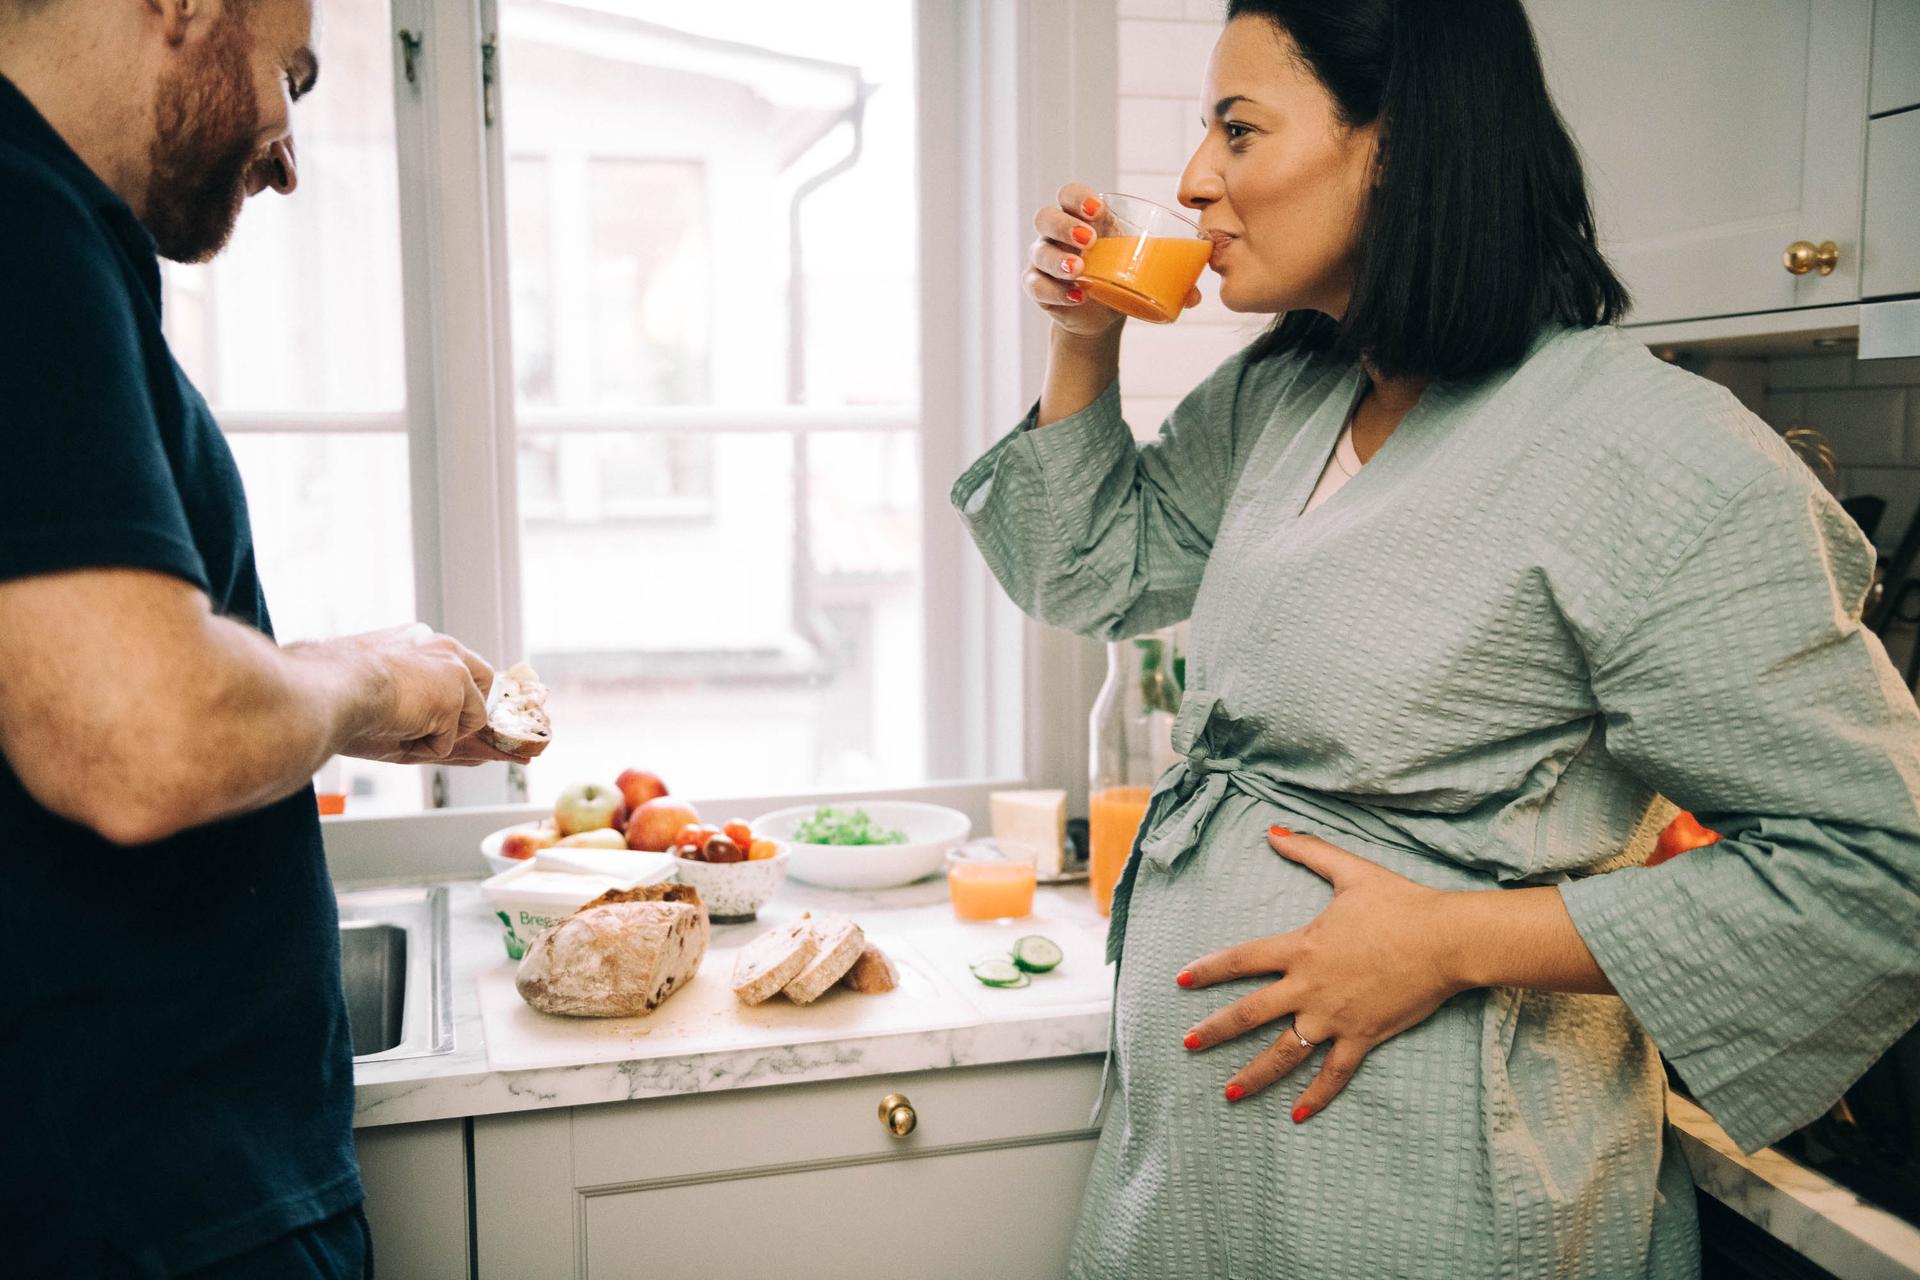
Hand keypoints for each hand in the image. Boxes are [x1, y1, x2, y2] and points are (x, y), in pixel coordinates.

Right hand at [331, 624, 494, 764]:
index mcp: (415, 639)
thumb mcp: (378, 692)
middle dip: (470, 709)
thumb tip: (437, 719)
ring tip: (399, 725)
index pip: (452, 663)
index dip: (450, 692)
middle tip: (434, 725)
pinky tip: (395, 730)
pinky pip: (448, 741)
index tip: (432, 708)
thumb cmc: (335, 689)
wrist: (326, 688)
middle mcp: (441, 647)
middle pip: (483, 679)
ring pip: (473, 715)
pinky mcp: (453, 697)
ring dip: (440, 733)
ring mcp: (452, 671)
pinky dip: (423, 748)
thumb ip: (411, 702)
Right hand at [1025, 183, 1201, 336]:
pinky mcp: (1039, 287)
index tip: (1098, 211)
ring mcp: (1045, 259)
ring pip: (1039, 251)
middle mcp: (1058, 233)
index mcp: (1083, 217)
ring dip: (1058, 259)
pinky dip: (1054, 291)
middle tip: (1089, 242)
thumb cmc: (1123, 275)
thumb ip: (1170, 274)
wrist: (1101, 312)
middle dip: (1064, 226)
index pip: (1069, 194)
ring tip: (1079, 271)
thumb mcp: (1144, 267)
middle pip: (1046, 217)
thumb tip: (1197, 295)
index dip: (1078, 198)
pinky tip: (1076, 296)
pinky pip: (1035, 284)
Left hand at [1176, 827, 1466, 1122]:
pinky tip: (1296, 1116)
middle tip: (1188, 1045)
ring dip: (1254, 1074)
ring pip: (1284, 1052)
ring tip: (1228, 1092)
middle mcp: (1309, 987)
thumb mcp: (1350, 871)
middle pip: (1250, 1014)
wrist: (1446, 939)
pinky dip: (1315, 1097)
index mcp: (1301, 948)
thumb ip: (1308, 850)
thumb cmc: (1400, 903)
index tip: (1181, 981)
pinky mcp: (1362, 1037)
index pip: (1241, 960)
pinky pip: (1333, 1074)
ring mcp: (1334, 1016)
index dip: (1209, 970)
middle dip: (1215, 1031)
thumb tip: (1273, 830)